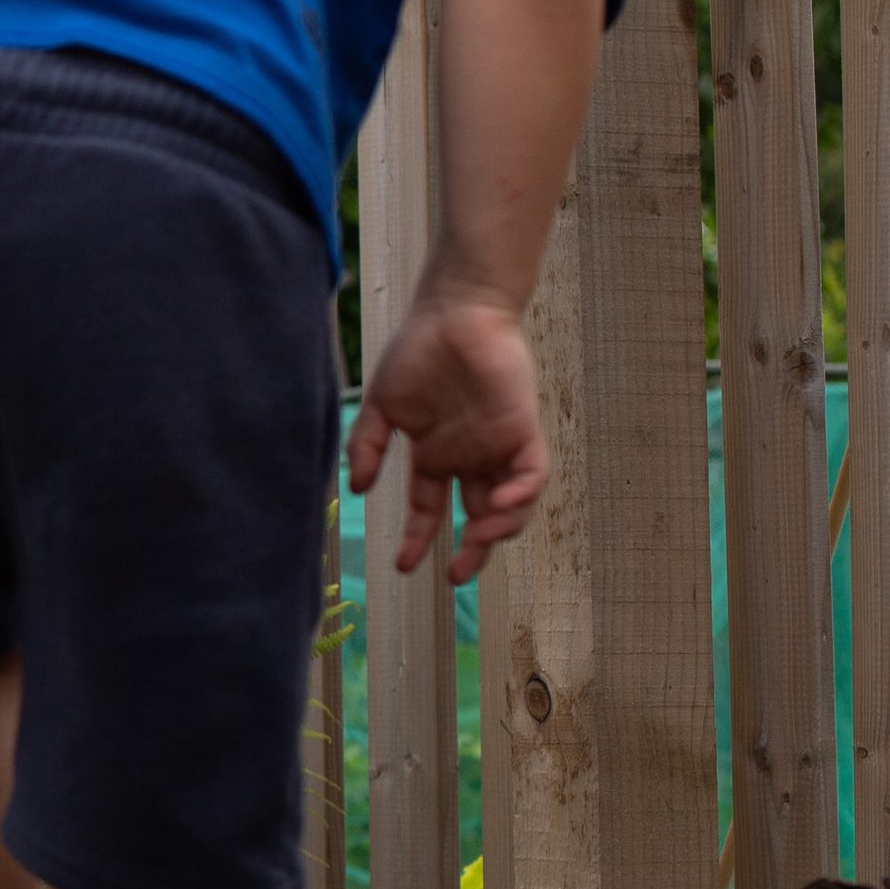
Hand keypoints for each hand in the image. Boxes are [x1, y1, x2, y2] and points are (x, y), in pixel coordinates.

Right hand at [348, 293, 545, 584]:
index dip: (419, 539)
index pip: (431, 510)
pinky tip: (500, 504)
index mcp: (437, 456)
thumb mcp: (382, 405)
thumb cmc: (417, 352)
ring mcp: (499, 447)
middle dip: (470, 552)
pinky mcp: (523, 430)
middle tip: (457, 575)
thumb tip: (357, 489)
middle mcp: (470, 458)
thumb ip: (368, 446)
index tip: (403, 565)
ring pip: (510, 505)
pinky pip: (532, 474)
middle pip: (477, 518)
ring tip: (477, 537)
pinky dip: (521, 495)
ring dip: (497, 529)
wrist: (454, 312)